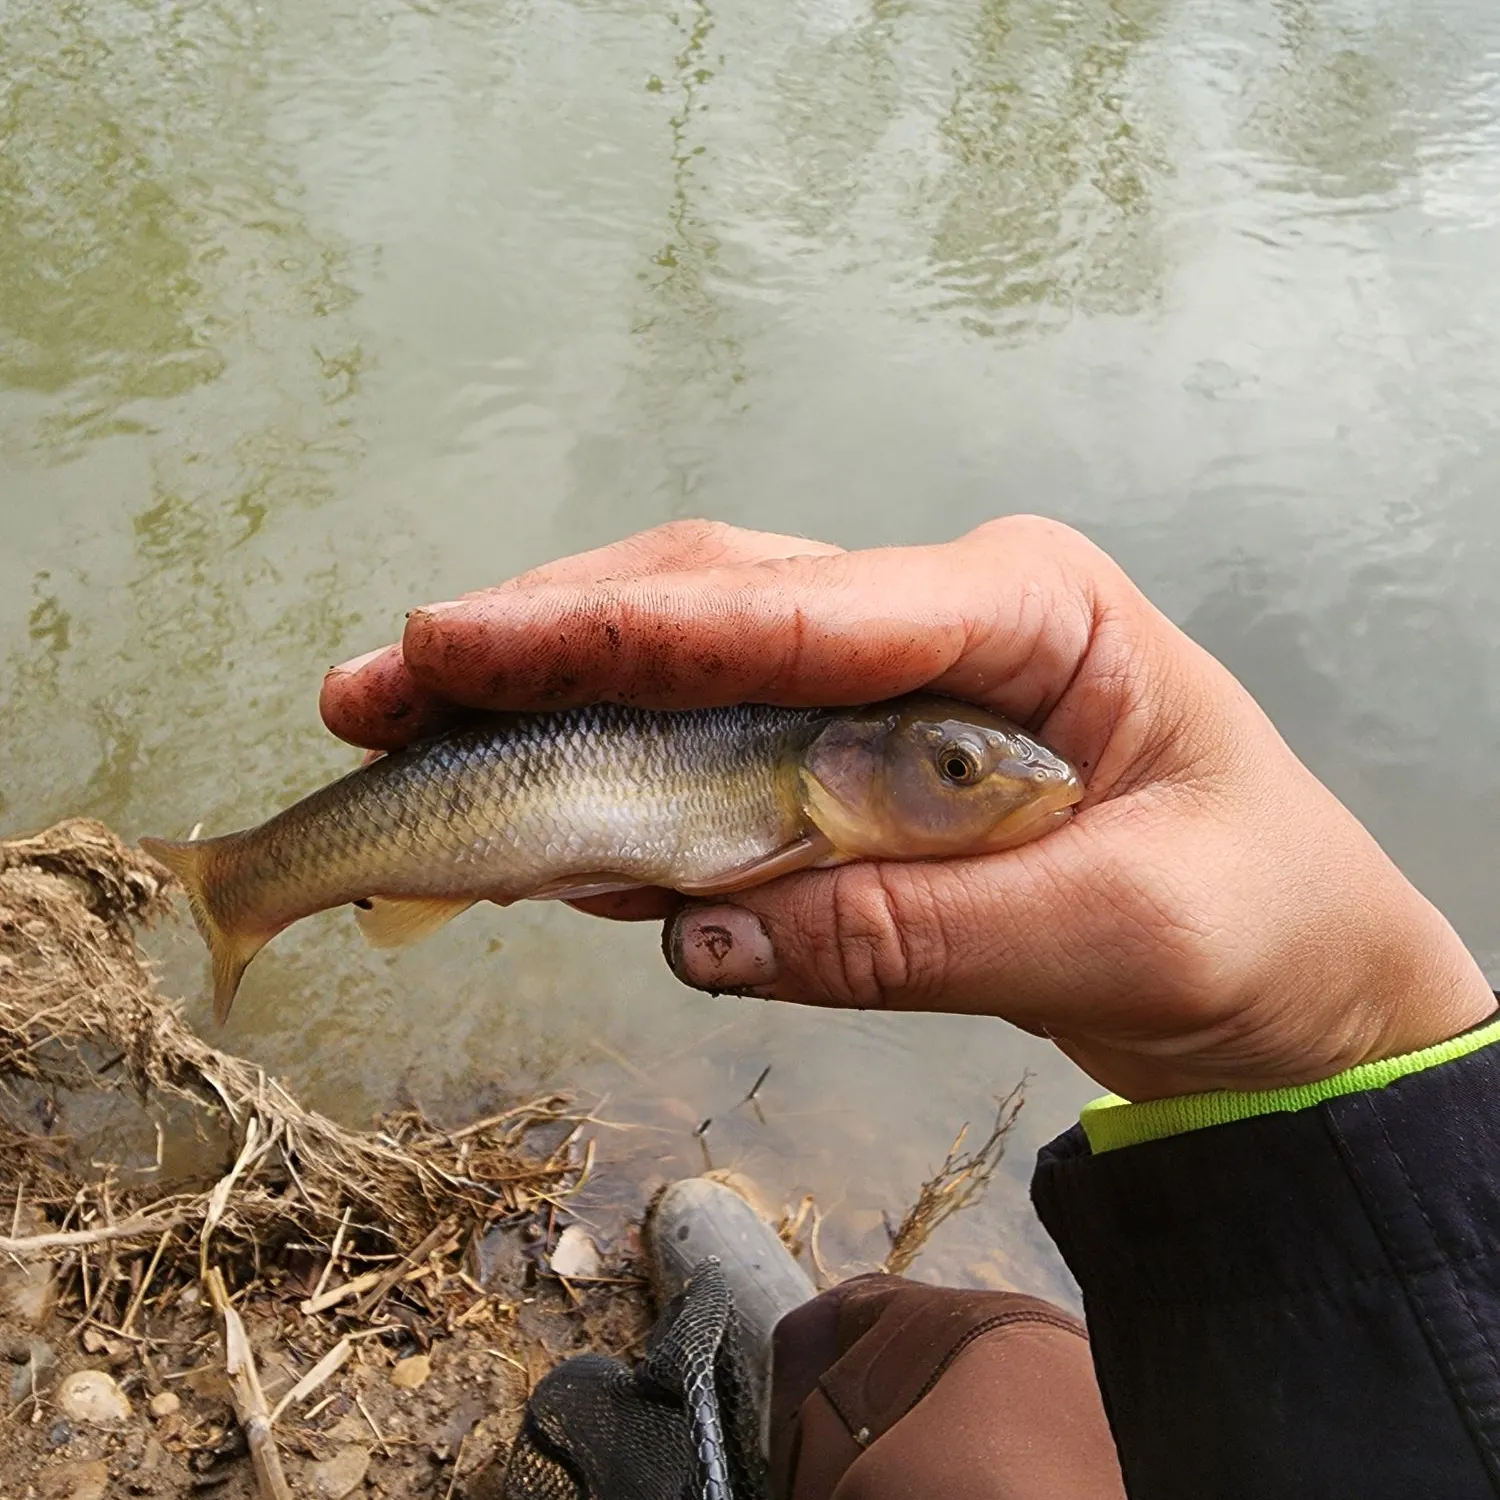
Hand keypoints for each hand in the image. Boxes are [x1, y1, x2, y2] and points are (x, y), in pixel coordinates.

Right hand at [320, 518, 1494, 1100]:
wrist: (1285, 965)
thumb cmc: (1248, 917)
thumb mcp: (1113, 933)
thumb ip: (910, 932)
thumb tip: (702, 938)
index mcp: (1025, 610)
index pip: (799, 609)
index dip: (623, 630)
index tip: (467, 643)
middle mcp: (933, 619)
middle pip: (707, 604)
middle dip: (539, 641)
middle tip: (382, 681)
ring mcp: (880, 685)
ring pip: (683, 667)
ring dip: (545, 705)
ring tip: (403, 738)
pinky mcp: (847, 757)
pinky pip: (710, 756)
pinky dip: (614, 786)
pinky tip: (528, 816)